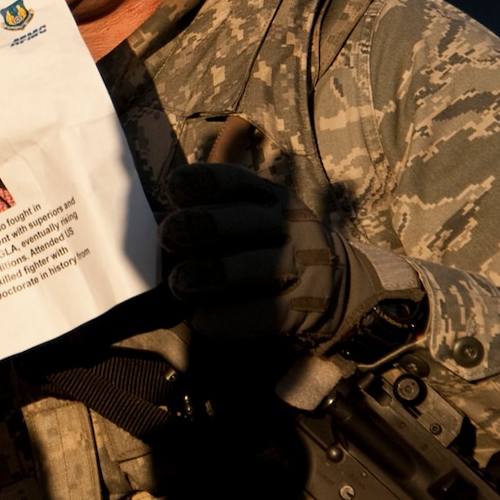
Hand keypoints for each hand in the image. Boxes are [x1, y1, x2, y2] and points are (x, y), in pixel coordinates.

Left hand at [159, 163, 423, 354]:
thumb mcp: (255, 216)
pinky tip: (201, 320)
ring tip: (179, 284)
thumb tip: (157, 226)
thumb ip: (212, 215)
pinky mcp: (306, 307)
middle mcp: (288, 224)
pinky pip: (266, 312)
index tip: (173, 192)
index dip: (199, 183)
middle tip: (167, 238)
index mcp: (269, 196)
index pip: (232, 180)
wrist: (342, 287)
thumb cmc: (273, 245)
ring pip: (256, 265)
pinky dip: (228, 318)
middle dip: (198, 227)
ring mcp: (303, 264)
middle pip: (240, 220)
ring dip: (211, 274)